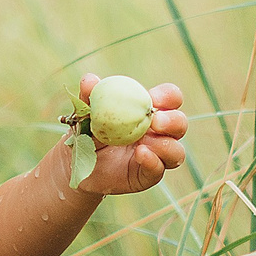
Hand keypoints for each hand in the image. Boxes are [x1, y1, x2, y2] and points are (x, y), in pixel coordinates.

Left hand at [74, 74, 188, 195]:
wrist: (76, 164)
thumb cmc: (87, 133)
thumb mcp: (86, 114)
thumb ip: (89, 97)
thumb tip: (89, 80)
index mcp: (149, 111)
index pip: (171, 99)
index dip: (169, 96)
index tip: (154, 98)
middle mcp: (158, 133)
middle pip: (180, 124)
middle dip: (173, 121)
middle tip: (155, 120)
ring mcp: (156, 155)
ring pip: (177, 151)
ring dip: (165, 145)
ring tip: (144, 143)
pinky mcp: (148, 175)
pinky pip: (159, 169)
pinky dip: (153, 161)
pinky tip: (140, 154)